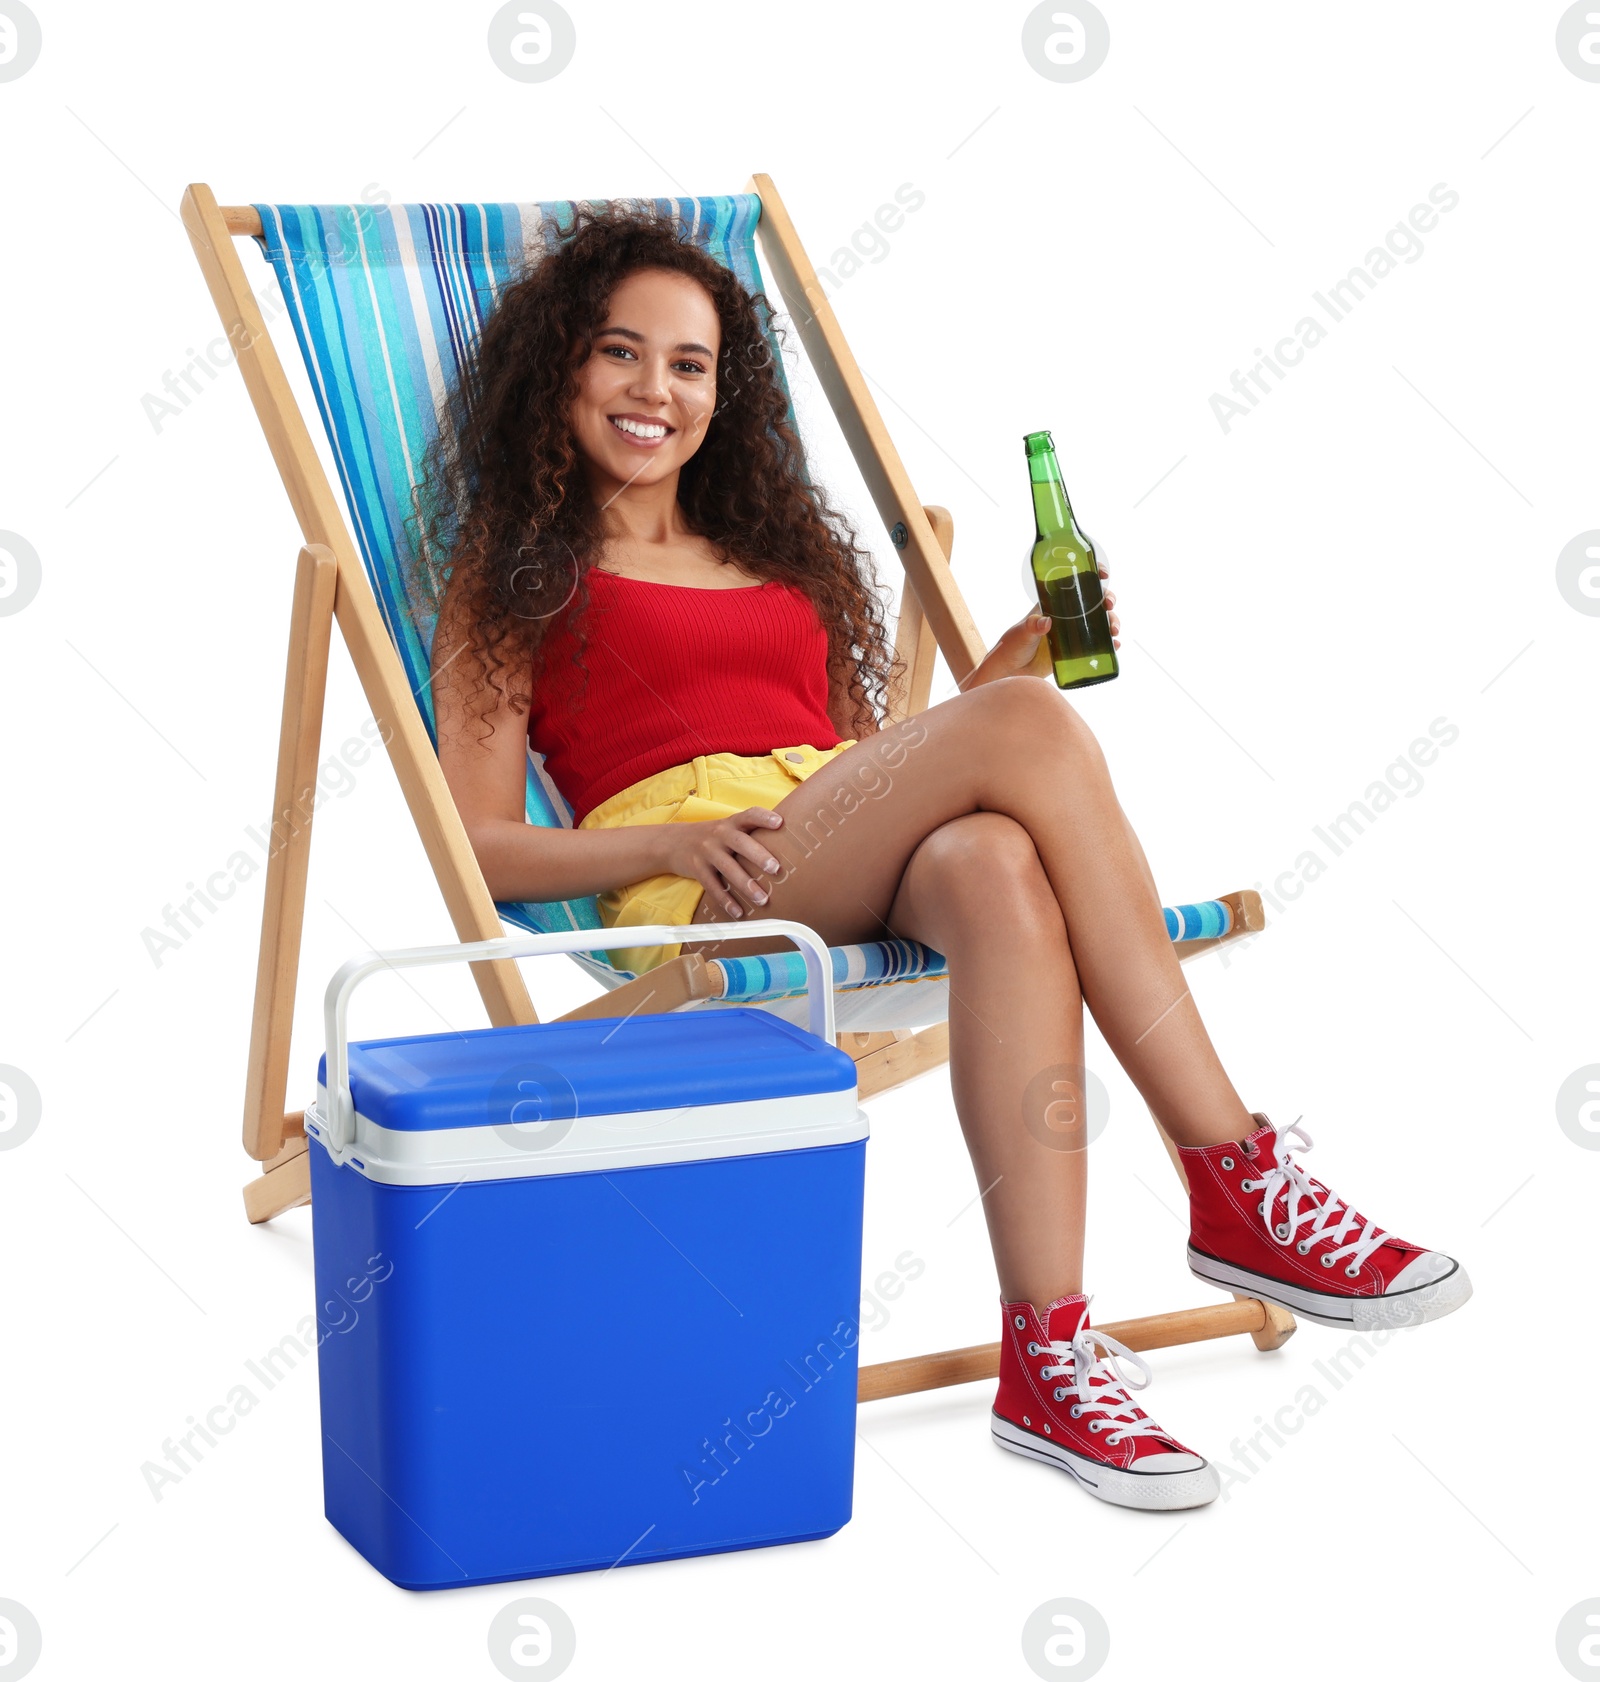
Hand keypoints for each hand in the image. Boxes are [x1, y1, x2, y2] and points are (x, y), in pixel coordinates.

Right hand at [659, 807, 784, 918]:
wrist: (674, 842)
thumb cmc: (712, 837)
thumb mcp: (728, 828)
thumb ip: (750, 834)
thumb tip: (786, 844)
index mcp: (731, 823)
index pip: (749, 815)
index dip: (764, 817)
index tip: (779, 822)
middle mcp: (719, 834)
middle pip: (740, 842)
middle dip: (758, 855)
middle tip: (775, 869)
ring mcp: (707, 851)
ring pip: (728, 868)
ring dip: (746, 885)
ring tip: (762, 899)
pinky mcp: (697, 868)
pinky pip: (713, 886)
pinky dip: (726, 901)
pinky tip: (738, 912)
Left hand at [960, 561, 1122, 691]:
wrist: (1011, 672)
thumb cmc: (1011, 647)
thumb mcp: (1022, 633)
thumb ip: (1032, 627)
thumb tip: (1046, 622)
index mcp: (1053, 604)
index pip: (1075, 583)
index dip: (1092, 575)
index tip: (1104, 574)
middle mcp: (1066, 616)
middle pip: (1093, 602)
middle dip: (1107, 600)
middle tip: (1110, 606)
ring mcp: (1072, 633)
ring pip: (1099, 622)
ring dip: (1112, 622)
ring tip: (1115, 631)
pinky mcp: (1075, 651)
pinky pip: (1096, 644)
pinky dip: (1108, 644)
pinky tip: (1115, 645)